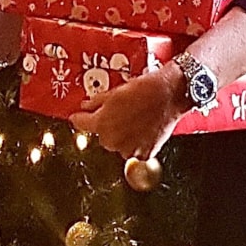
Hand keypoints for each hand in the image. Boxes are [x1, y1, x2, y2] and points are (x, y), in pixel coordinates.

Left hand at [68, 63, 188, 160]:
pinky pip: (134, 151)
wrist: (169, 95)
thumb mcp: (113, 92)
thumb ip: (95, 102)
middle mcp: (113, 140)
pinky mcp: (145, 155)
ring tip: (134, 119)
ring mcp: (129, 149)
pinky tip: (142, 128)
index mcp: (101, 124)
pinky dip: (137, 142)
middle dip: (107, 126)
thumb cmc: (144, 91)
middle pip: (102, 136)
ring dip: (122, 136)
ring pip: (118, 144)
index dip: (78, 118)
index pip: (80, 123)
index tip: (77, 117)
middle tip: (119, 113)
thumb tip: (86, 106)